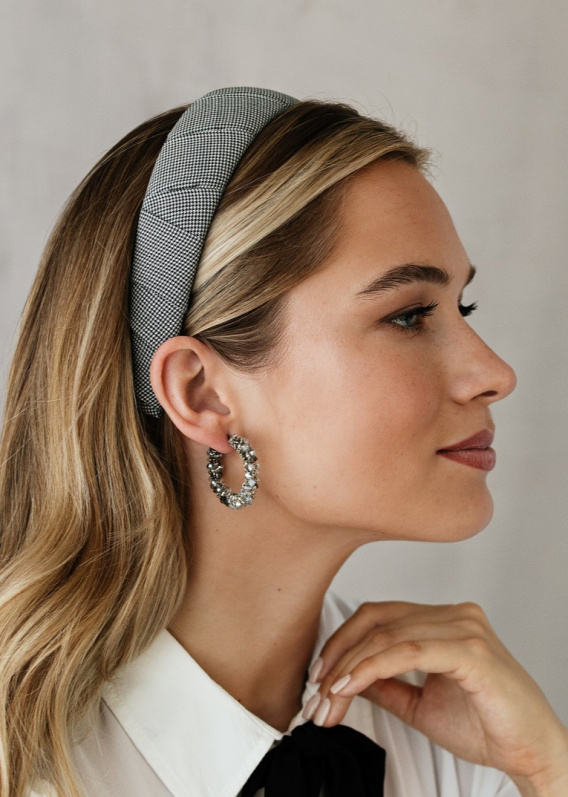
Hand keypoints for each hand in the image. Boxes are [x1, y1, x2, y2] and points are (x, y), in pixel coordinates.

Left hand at [306, 601, 567, 791]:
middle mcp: (454, 615)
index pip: (380, 616)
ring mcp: (464, 628)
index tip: (319, 674)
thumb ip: (386, 684)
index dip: (343, 641)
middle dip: (339, 656)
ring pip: (388, 636)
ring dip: (350, 667)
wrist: (530, 751)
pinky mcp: (472, 650)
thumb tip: (346, 675)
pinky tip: (352, 686)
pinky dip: (373, 667)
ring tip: (330, 696)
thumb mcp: (420, 704)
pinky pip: (409, 651)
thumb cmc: (486, 725)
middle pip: (378, 621)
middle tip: (317, 689)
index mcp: (443, 620)